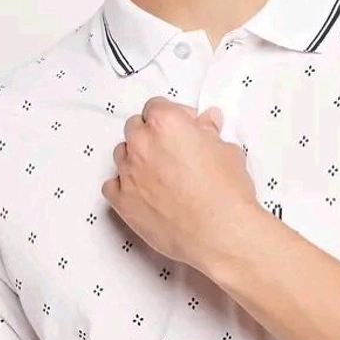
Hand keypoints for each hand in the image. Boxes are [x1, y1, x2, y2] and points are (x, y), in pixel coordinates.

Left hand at [101, 96, 259, 272]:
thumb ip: (209, 133)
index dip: (174, 116)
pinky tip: (143, 192)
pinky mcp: (122, 202)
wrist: (219, 232)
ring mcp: (128, 173)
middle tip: (173, 151)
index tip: (187, 128)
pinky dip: (123, 185)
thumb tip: (206, 123)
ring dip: (136, 158)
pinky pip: (111, 185)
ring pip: (122, 154)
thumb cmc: (226, 191)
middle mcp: (141, 144)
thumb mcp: (227, 152)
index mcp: (165, 123)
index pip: (157, 106)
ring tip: (159, 174)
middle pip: (135, 128)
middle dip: (151, 135)